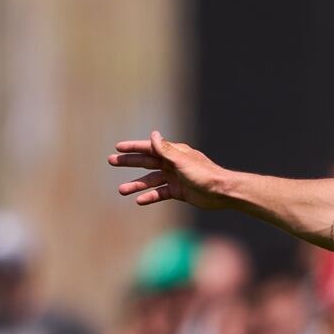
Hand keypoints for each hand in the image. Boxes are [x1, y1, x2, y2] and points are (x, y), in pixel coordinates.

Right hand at [110, 130, 232, 209]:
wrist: (222, 192)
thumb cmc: (204, 174)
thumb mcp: (182, 161)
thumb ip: (165, 149)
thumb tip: (152, 133)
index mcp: (173, 153)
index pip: (149, 148)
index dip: (133, 147)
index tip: (117, 147)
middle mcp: (172, 163)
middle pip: (146, 162)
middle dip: (129, 162)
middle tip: (111, 162)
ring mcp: (174, 178)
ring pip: (151, 180)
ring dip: (137, 184)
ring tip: (121, 190)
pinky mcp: (178, 191)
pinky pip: (160, 193)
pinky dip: (150, 196)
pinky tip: (139, 200)